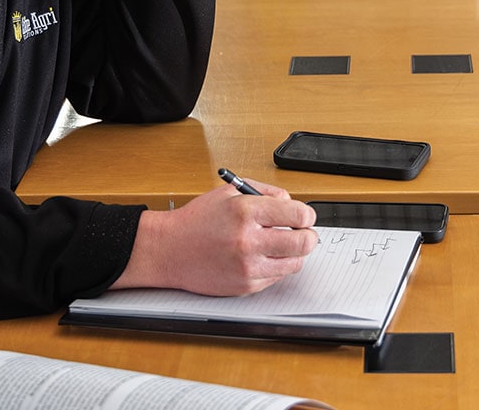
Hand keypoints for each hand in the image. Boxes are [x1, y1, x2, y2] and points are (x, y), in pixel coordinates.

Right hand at [111, 182, 318, 296]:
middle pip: (304, 242)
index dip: (306, 215)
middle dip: (308, 236)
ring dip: (293, 253)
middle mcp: (249, 240)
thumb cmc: (197, 220)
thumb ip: (264, 192)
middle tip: (303, 233)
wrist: (170, 250)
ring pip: (295, 263)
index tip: (303, 217)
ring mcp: (248, 266)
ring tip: (280, 245)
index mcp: (246, 211)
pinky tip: (260, 257)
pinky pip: (277, 277)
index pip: (299, 214)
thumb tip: (290, 201)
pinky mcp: (246, 286)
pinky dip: (275, 267)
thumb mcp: (229, 193)